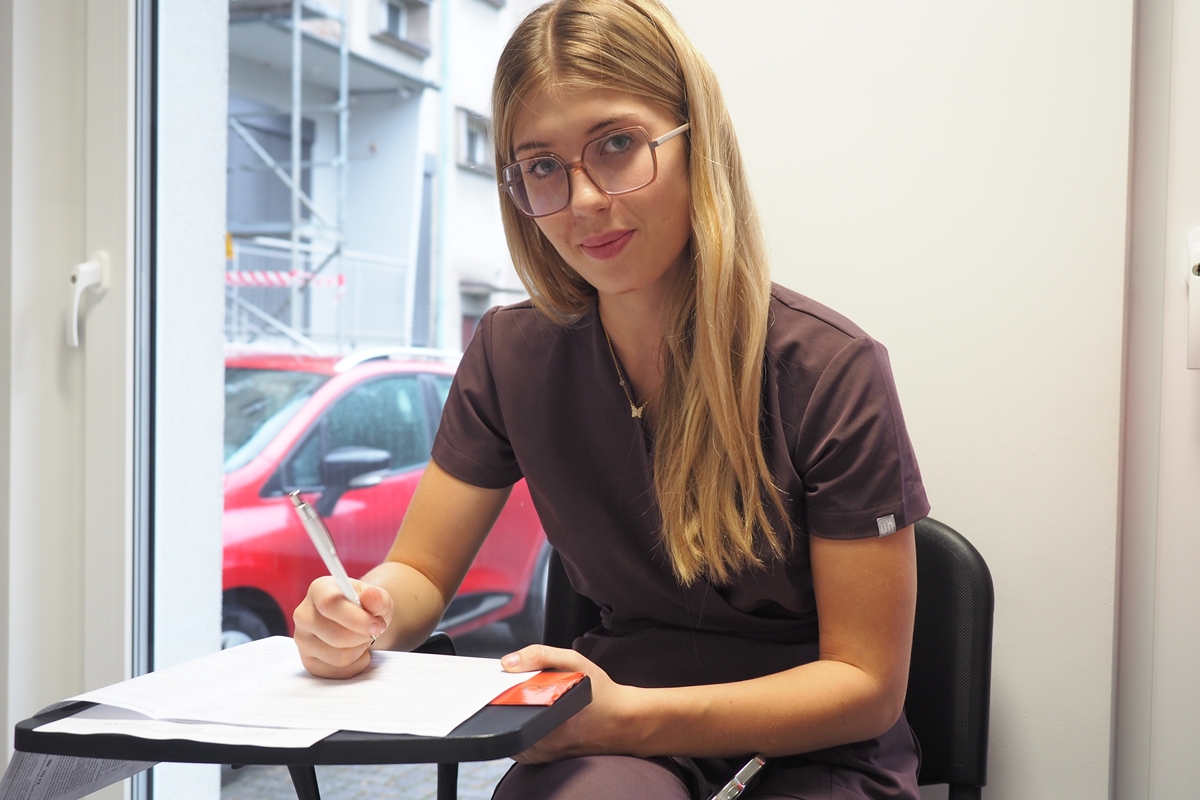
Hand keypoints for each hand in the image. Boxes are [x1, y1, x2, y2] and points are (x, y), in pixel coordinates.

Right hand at [293, 576, 391, 678]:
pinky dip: (356, 664)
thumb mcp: (378, 598)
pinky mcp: (308, 661)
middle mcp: (304, 614)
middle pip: (337, 636)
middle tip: (373, 630)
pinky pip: (339, 672)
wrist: (359, 623)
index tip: (376, 625)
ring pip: (339, 657)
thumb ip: (378, 597)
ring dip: (360, 650)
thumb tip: (371, 596)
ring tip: (362, 638)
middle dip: (363, 636)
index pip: (329, 604)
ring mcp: (302, 640)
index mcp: (319, 590)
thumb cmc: (366, 608)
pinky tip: (356, 651)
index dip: (356, 618)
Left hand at [500, 645, 642, 762]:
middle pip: (504, 720)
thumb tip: (508, 662)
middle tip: (521, 689)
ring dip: (513, 717)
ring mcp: (543, 754)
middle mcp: (543, 741)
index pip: (504, 707)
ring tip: (531, 702)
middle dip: (507, 703)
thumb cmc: (601, 693)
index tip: (504, 680)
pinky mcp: (545, 760)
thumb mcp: (575, 663)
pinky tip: (535, 717)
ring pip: (510, 734)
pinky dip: (521, 730)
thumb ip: (540, 656)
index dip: (499, 691)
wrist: (623, 721)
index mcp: (547, 717)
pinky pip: (520, 745)